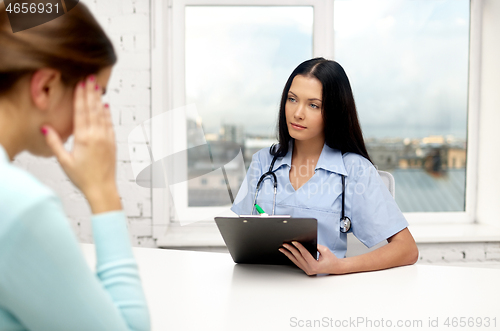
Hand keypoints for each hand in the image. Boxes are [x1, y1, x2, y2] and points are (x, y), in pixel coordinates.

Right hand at [43, 76, 120, 213]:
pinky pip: (109, 124)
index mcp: (83, 138)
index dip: (80, 97)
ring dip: (99, 99)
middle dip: (91, 92)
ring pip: (102, 114)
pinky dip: (107, 114)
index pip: (81, 112)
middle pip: (93, 109)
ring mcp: (107, 138)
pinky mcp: (112, 143)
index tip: (80, 84)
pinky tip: (105, 106)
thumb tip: (45, 127)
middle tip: (90, 77)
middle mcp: (97, 136)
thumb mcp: (64, 161)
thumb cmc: (82, 177)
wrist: (102, 188)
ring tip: (97, 86)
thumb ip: (55, 142)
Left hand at [279, 242, 341, 275]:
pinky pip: (297, 263)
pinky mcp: (306, 270)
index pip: (304, 254)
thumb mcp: (325, 250)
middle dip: (290, 249)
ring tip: (282, 249)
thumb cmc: (331, 260)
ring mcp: (307, 270)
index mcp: (315, 266)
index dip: (299, 247)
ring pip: (295, 261)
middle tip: (285, 244)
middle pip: (298, 257)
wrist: (335, 267)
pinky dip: (292, 257)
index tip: (294, 242)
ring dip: (288, 254)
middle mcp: (310, 269)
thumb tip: (307, 242)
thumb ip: (316, 246)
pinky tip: (288, 253)